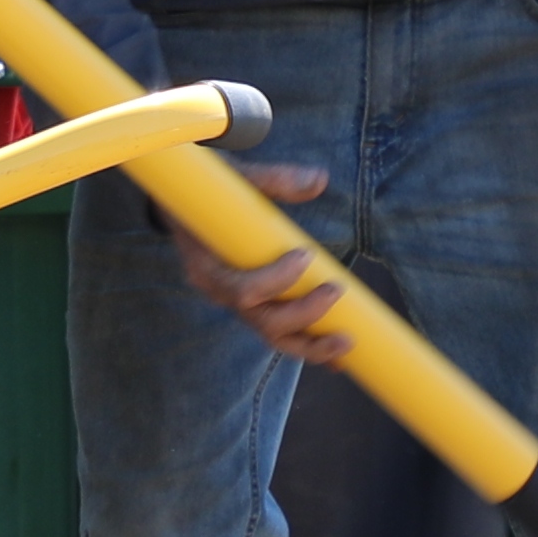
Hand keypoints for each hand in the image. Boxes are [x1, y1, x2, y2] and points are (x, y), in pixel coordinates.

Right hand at [174, 153, 361, 365]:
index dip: (275, 281)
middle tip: (337, 290)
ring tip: (346, 344)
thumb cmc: (213, 190)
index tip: (305, 255)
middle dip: (302, 314)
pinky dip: (309, 346)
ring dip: (310, 345)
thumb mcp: (237, 178)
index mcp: (207, 267)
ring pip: (272, 335)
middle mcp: (221, 292)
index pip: (241, 290)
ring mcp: (238, 303)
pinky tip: (338, 358)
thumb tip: (318, 180)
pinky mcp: (255, 306)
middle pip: (261, 320)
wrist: (191, 202)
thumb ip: (274, 179)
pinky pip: (281, 333)